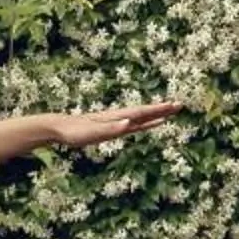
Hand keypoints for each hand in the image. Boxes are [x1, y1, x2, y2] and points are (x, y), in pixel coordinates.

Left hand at [49, 101, 184, 148]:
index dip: (157, 110)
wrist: (59, 128)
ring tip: (169, 113)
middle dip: (161, 110)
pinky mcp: (110, 128)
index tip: (173, 106)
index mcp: (116, 117)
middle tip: (179, 105)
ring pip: (140, 118)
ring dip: (155, 115)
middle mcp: (118, 117)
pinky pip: (131, 125)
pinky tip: (148, 123)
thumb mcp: (93, 133)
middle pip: (144, 113)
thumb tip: (129, 123)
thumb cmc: (74, 132)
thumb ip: (112, 128)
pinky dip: (142, 123)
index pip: (141, 113)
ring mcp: (115, 122)